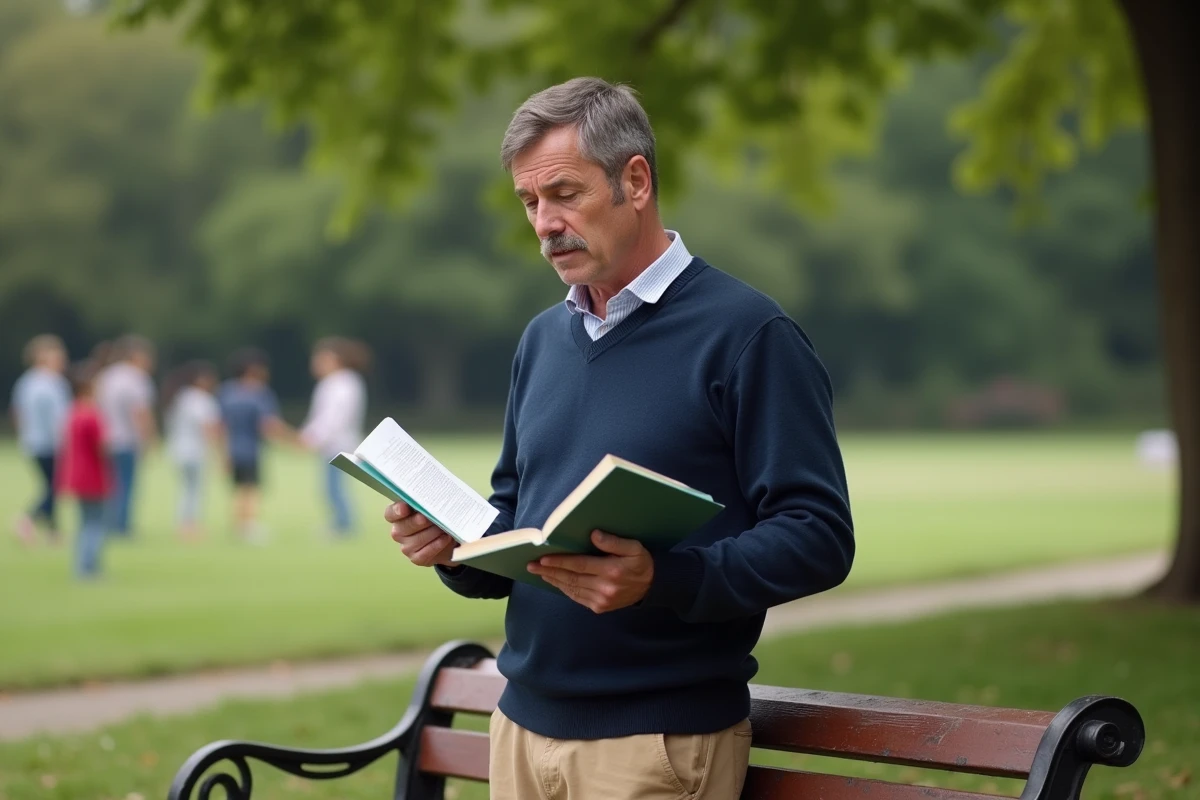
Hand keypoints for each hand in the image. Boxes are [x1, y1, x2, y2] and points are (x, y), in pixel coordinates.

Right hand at [383, 501, 456, 566]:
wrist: (446, 540)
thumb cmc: (435, 520)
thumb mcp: (431, 509)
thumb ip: (426, 504)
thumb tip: (432, 500)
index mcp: (398, 517)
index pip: (390, 514)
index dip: (396, 511)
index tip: (405, 507)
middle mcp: (399, 532)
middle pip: (402, 528)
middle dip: (416, 522)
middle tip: (427, 518)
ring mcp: (406, 547)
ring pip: (415, 541)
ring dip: (431, 533)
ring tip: (444, 527)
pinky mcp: (416, 558)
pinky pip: (424, 553)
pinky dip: (436, 545)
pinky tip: (445, 538)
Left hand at [528, 530, 653, 612]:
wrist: (653, 586)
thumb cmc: (641, 562)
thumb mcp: (634, 547)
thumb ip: (613, 541)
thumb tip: (593, 535)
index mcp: (612, 571)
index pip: (579, 565)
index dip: (560, 562)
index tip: (543, 559)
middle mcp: (605, 588)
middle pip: (571, 578)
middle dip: (549, 572)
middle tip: (531, 566)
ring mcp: (601, 600)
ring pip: (571, 589)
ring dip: (554, 581)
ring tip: (540, 573)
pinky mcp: (600, 607)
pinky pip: (577, 598)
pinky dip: (565, 589)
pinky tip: (556, 582)